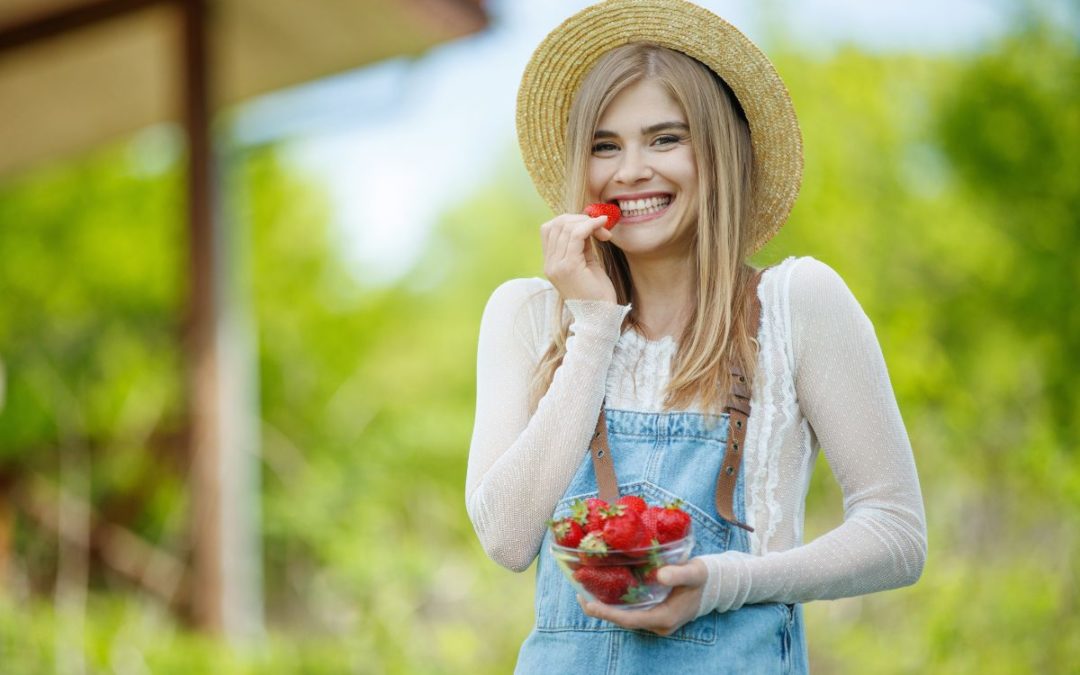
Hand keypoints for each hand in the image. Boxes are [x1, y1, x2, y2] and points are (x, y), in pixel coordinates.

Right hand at [540, 213, 615, 303]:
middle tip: (601, 226)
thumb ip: (582, 245)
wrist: (599, 317)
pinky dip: (590, 226)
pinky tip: (602, 226)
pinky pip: (576, 235)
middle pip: (556, 224)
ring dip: (587, 222)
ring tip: (604, 229)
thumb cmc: (597, 293)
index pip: (550, 229)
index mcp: (550, 263)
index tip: (591, 225)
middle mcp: (549, 264)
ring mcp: (556, 265)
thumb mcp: (587, 263)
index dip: (570, 220)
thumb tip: (586, 223)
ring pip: (566, 227)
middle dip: (580, 218)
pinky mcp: (568, 267)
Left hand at [577, 558, 707, 635]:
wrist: (713, 586)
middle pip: (623, 620)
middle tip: (579, 594)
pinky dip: (616, 603)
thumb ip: (678, 574)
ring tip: (584, 591)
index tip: (589, 604)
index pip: (630, 620)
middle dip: (601, 610)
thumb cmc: (703, 577)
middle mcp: (658, 624)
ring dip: (606, 607)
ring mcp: (655, 621)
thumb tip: (660, 574)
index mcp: (665, 617)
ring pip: (625, 617)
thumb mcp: (694, 572)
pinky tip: (603, 590)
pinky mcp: (653, 614)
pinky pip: (630, 612)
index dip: (608, 614)